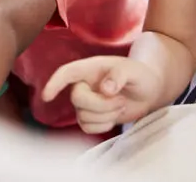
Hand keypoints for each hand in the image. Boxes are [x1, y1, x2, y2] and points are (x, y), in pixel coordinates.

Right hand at [42, 56, 162, 134]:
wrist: (149, 91)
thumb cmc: (140, 75)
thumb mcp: (133, 70)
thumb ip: (119, 74)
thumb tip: (104, 89)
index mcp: (90, 68)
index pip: (67, 73)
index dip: (54, 83)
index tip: (46, 96)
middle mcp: (84, 84)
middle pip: (77, 99)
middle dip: (100, 105)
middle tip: (121, 101)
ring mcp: (86, 101)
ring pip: (82, 116)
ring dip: (106, 116)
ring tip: (121, 105)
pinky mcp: (91, 117)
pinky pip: (87, 128)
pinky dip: (103, 126)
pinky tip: (114, 117)